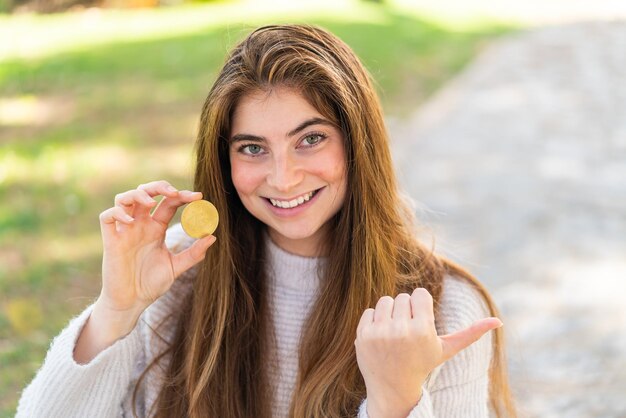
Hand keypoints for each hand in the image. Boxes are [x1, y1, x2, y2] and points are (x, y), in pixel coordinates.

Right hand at [97, 180, 215, 316]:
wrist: (132, 302)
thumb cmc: (151, 284)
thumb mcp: (176, 267)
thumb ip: (193, 253)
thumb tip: (213, 236)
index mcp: (156, 228)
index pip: (168, 203)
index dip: (182, 196)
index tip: (198, 197)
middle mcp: (140, 225)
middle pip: (145, 192)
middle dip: (159, 187)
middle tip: (174, 192)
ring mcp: (124, 231)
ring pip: (124, 199)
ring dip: (137, 195)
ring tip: (151, 202)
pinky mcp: (111, 241)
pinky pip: (107, 217)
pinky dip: (117, 213)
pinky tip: (131, 221)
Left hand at [355, 288, 501, 417]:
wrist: (392, 388)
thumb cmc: (422, 364)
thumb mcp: (445, 349)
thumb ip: (471, 334)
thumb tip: (498, 321)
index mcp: (422, 331)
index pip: (420, 294)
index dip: (421, 306)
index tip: (421, 322)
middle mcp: (400, 331)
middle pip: (402, 297)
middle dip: (406, 311)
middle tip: (407, 332)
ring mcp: (379, 333)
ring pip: (385, 301)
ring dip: (390, 313)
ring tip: (395, 333)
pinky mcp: (362, 335)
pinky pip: (370, 311)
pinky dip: (375, 321)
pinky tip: (381, 338)